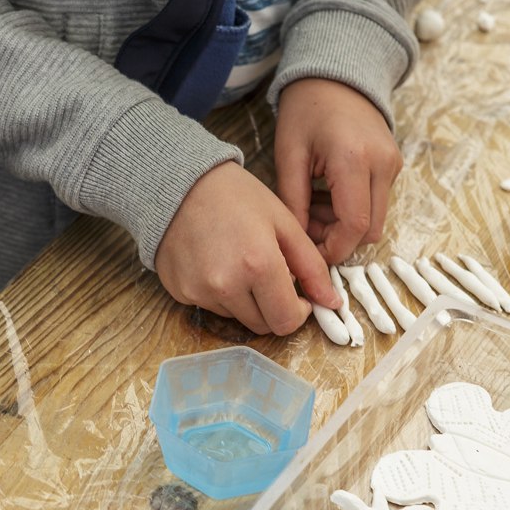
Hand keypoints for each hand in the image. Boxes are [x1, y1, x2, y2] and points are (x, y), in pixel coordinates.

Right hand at [156, 161, 339, 334]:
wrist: (178, 184)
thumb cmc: (235, 196)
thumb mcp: (283, 223)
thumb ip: (311, 266)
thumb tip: (331, 302)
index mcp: (258, 265)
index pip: (286, 321)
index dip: (299, 312)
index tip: (298, 295)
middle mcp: (226, 285)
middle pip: (262, 325)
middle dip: (274, 308)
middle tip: (270, 277)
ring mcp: (199, 291)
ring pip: (237, 317)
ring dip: (247, 300)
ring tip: (239, 263)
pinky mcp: (180, 292)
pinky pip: (211, 306)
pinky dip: (221, 294)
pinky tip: (216, 263)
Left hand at [276, 78, 401, 262]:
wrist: (335, 75)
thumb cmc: (305, 111)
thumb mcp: (288, 156)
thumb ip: (292, 202)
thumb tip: (297, 243)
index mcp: (353, 160)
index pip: (354, 226)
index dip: (332, 249)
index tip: (307, 252)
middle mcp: (382, 165)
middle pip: (369, 230)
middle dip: (337, 238)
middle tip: (305, 222)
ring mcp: (393, 165)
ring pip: (375, 220)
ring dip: (344, 225)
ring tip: (312, 205)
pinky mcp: (394, 165)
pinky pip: (377, 203)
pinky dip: (352, 209)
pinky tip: (326, 193)